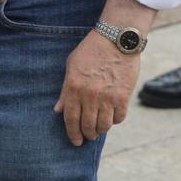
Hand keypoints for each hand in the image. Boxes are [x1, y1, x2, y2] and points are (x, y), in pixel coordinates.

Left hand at [53, 29, 137, 145]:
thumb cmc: (91, 50)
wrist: (116, 39)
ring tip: (99, 128)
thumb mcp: (72, 66)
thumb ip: (65, 90)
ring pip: (104, 126)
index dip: (72, 134)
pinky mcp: (123, 96)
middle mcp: (89, 95)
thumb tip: (58, 110)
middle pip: (87, 126)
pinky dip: (114, 121)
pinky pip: (118, 118)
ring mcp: (107, 97)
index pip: (71, 120)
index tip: (75, 141)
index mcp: (74, 88)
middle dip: (87, 135)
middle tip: (88, 136)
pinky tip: (112, 117)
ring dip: (100, 130)